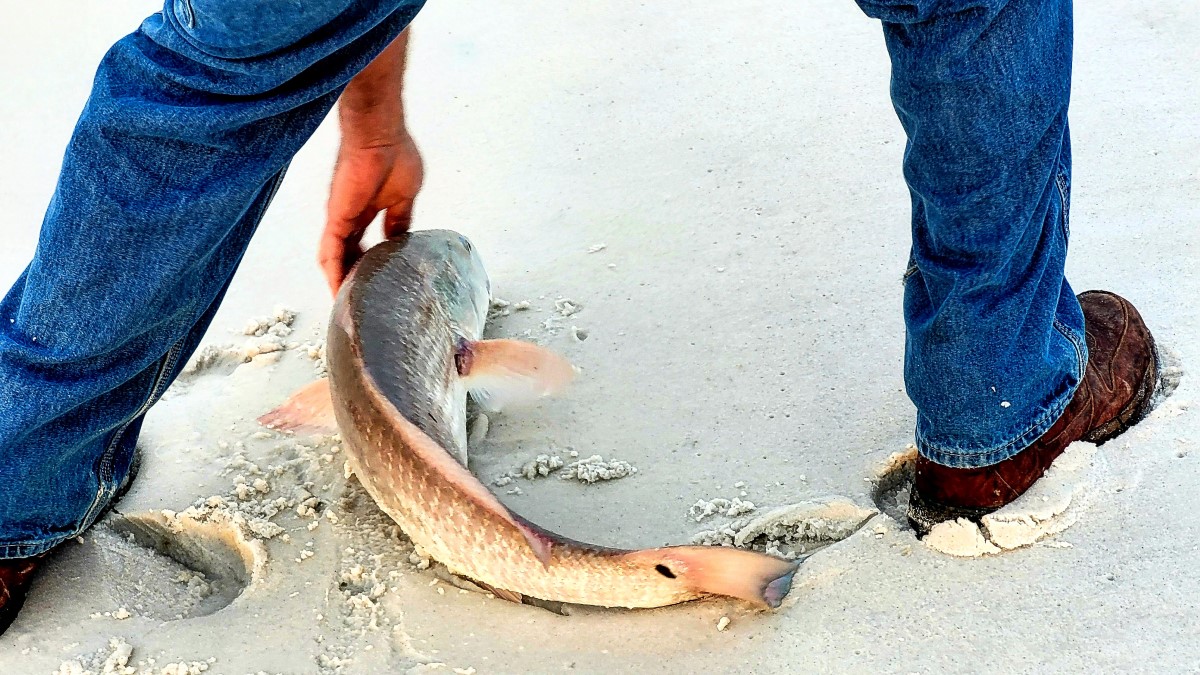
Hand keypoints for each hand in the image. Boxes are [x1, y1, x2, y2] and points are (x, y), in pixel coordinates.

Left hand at [320, 132, 423, 294]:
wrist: (381, 138)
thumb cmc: (395, 155)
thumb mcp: (405, 196)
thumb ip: (399, 219)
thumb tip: (399, 239)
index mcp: (369, 210)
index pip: (364, 244)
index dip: (367, 264)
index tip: (374, 283)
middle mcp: (351, 217)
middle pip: (346, 255)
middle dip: (351, 278)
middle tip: (357, 301)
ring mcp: (341, 218)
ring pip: (335, 257)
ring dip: (339, 280)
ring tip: (345, 304)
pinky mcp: (336, 218)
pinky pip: (330, 251)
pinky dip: (332, 272)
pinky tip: (337, 290)